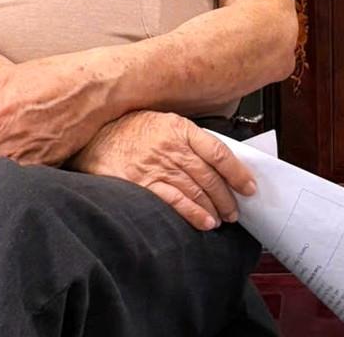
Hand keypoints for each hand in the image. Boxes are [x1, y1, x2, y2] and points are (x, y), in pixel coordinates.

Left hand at [0, 52, 117, 172]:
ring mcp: (33, 149)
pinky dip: (19, 171)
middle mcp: (14, 133)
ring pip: (1, 171)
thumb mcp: (14, 76)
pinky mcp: (51, 160)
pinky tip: (24, 158)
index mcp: (1, 110)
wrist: (95, 86)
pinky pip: (26, 175)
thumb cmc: (54, 74)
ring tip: (2, 153)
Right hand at [69, 110, 255, 230]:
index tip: (249, 185)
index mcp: (179, 128)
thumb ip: (186, 137)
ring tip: (223, 217)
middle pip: (210, 176)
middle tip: (236, 208)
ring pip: (197, 191)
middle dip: (228, 196)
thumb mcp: (162, 121)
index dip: (238, 172)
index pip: (218, 152)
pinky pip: (176, 202)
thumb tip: (216, 159)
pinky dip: (194, 214)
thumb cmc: (128, 129)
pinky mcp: (144, 184)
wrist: (94, 136)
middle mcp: (172, 147)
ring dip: (215, 208)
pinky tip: (205, 222)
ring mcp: (158, 166)